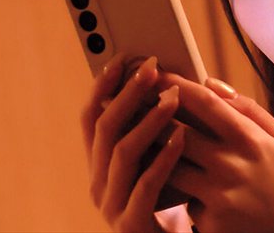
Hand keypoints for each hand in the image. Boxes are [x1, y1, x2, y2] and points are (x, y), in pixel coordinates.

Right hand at [81, 54, 188, 231]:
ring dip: (149, 120)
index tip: (122, 57)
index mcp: (100, 164)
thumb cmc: (169, 198)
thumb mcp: (155, 160)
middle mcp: (98, 182)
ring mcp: (111, 204)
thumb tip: (165, 83)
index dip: (103, 86)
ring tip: (173, 96)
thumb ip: (152, 130)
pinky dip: (163, 157)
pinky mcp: (131, 224)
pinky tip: (182, 136)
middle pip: (105, 128)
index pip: (91, 118)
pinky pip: (145, 185)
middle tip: (152, 67)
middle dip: (128, 93)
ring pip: (122, 152)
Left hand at [158, 73, 273, 232]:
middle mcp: (230, 164)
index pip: (205, 104)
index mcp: (250, 139)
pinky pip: (185, 199)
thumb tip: (212, 85)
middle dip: (154, 118)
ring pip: (170, 167)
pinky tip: (185, 185)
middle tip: (139, 106)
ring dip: (158, 153)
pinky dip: (183, 190)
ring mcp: (218, 195)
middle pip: (177, 133)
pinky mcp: (210, 222)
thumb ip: (249, 110)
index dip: (177, 85)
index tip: (158, 74)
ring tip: (149, 141)